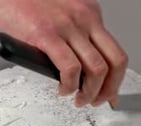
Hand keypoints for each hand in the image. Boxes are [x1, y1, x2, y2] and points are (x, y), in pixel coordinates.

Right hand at [0, 0, 127, 106]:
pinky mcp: (46, 34)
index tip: (110, 94)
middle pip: (115, 62)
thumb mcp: (61, 15)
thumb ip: (75, 37)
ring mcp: (67, 26)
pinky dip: (69, 85)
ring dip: (90, 93)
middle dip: (109, 90)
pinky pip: (70, 68)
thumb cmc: (24, 2)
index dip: (116, 79)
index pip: (115, 52)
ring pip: (96, 69)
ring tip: (78, 99)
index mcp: (90, 13)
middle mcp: (84, 18)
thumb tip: (81, 66)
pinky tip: (62, 89)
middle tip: (96, 101)